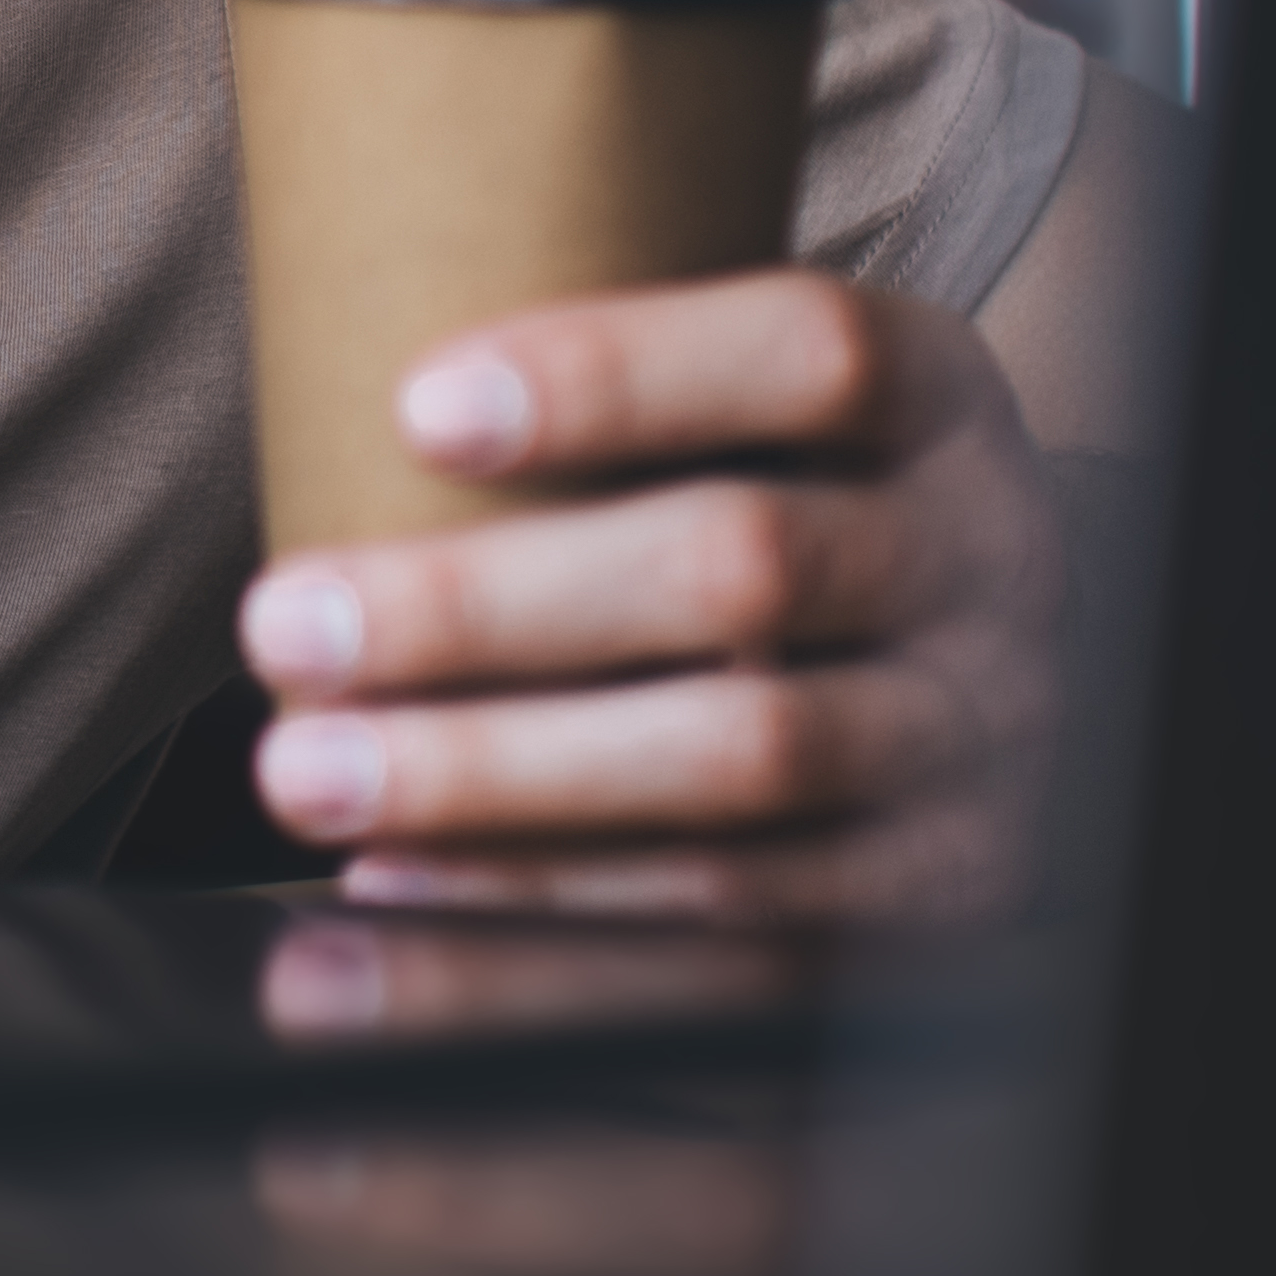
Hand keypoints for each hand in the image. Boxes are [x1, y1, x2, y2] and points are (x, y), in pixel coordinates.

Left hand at [229, 269, 1061, 925]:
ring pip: (742, 757)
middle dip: (487, 606)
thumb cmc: (803, 516)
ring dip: (496, 775)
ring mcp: (984, 736)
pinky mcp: (948, 890)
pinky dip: (560, 914)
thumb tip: (332, 425)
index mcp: (942, 402)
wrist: (986, 681)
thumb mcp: (772, 424)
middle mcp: (990, 560)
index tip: (412, 408)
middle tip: (286, 629)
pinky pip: (749, 920)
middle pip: (743, 568)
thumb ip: (622, 420)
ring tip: (311, 772)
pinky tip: (409, 882)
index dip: (618, 374)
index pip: (807, 354)